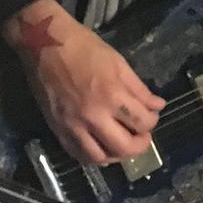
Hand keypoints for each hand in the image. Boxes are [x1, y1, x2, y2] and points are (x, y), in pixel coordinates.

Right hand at [7, 0, 164, 166]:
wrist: (45, 44)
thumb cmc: (84, 48)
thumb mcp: (118, 62)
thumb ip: (139, 89)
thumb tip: (157, 106)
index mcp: (112, 94)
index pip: (142, 122)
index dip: (152, 122)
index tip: (151, 116)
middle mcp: (94, 115)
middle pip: (124, 147)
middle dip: (140, 145)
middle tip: (142, 137)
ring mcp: (74, 125)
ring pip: (101, 157)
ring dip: (117, 155)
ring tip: (122, 145)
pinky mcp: (58, 129)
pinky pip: (78, 155)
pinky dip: (93, 156)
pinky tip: (101, 148)